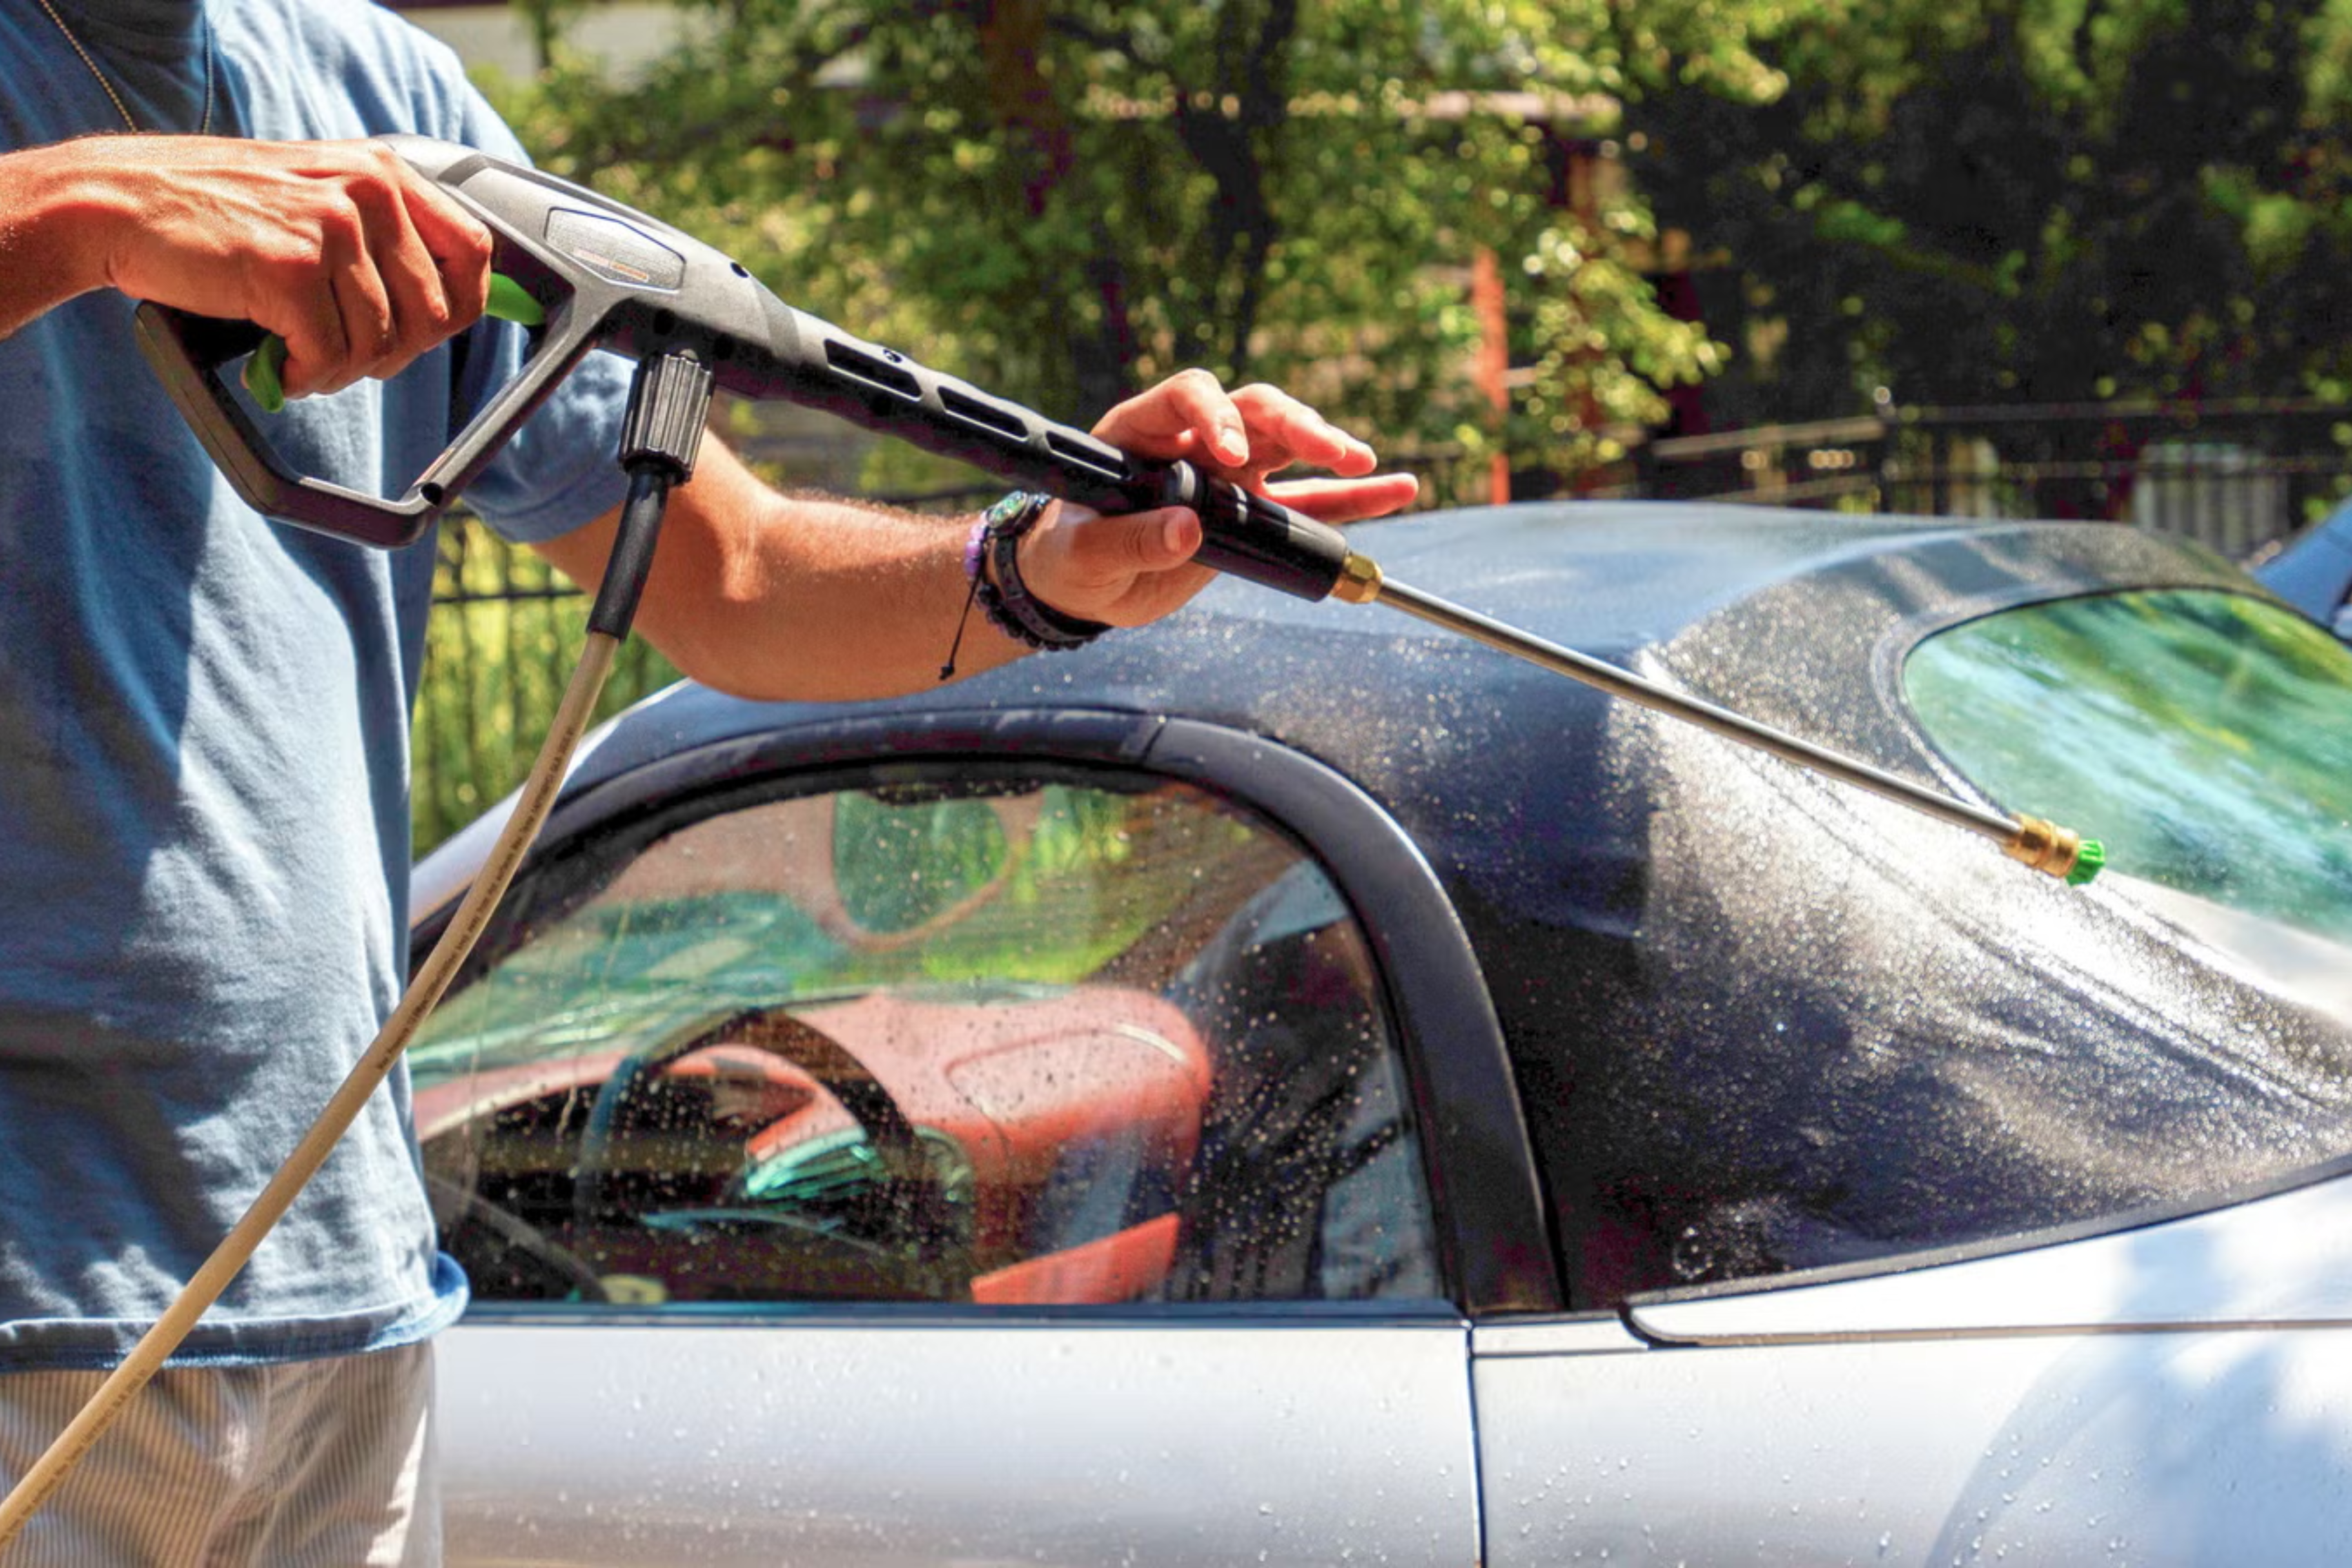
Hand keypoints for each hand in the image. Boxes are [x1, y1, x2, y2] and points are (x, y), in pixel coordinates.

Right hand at [67, 136, 492, 399]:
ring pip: (379, 344)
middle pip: (431, 314)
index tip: (421, 332)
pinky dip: (305, 376)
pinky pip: (330, 358)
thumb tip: (449, 304)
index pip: (472, 253)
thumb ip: (383, 233)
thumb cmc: (220, 210)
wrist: (122, 201)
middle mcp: (366, 192)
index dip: (457, 307)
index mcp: (383, 172)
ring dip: (340, 369)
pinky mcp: (289, 269)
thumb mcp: (318, 195)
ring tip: (298, 355)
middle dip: (391, 352)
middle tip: (341, 354)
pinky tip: (276, 364)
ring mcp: (330, 229)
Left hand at [1017, 369, 1419, 625]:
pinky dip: (1352, 498)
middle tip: (1328, 449)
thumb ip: (1129, 541)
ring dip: (1328, 448)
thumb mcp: (1084, 557)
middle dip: (1293, 422)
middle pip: (1252, 408)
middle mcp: (1194, 440)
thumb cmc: (1072, 558)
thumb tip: (1188, 530)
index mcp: (1143, 431)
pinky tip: (1397, 492)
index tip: (1229, 453)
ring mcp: (1229, 473)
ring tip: (1364, 464)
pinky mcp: (1253, 512)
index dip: (1212, 413)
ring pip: (1288, 443)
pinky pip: (1309, 501)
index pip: (1187, 393)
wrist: (1082, 585)